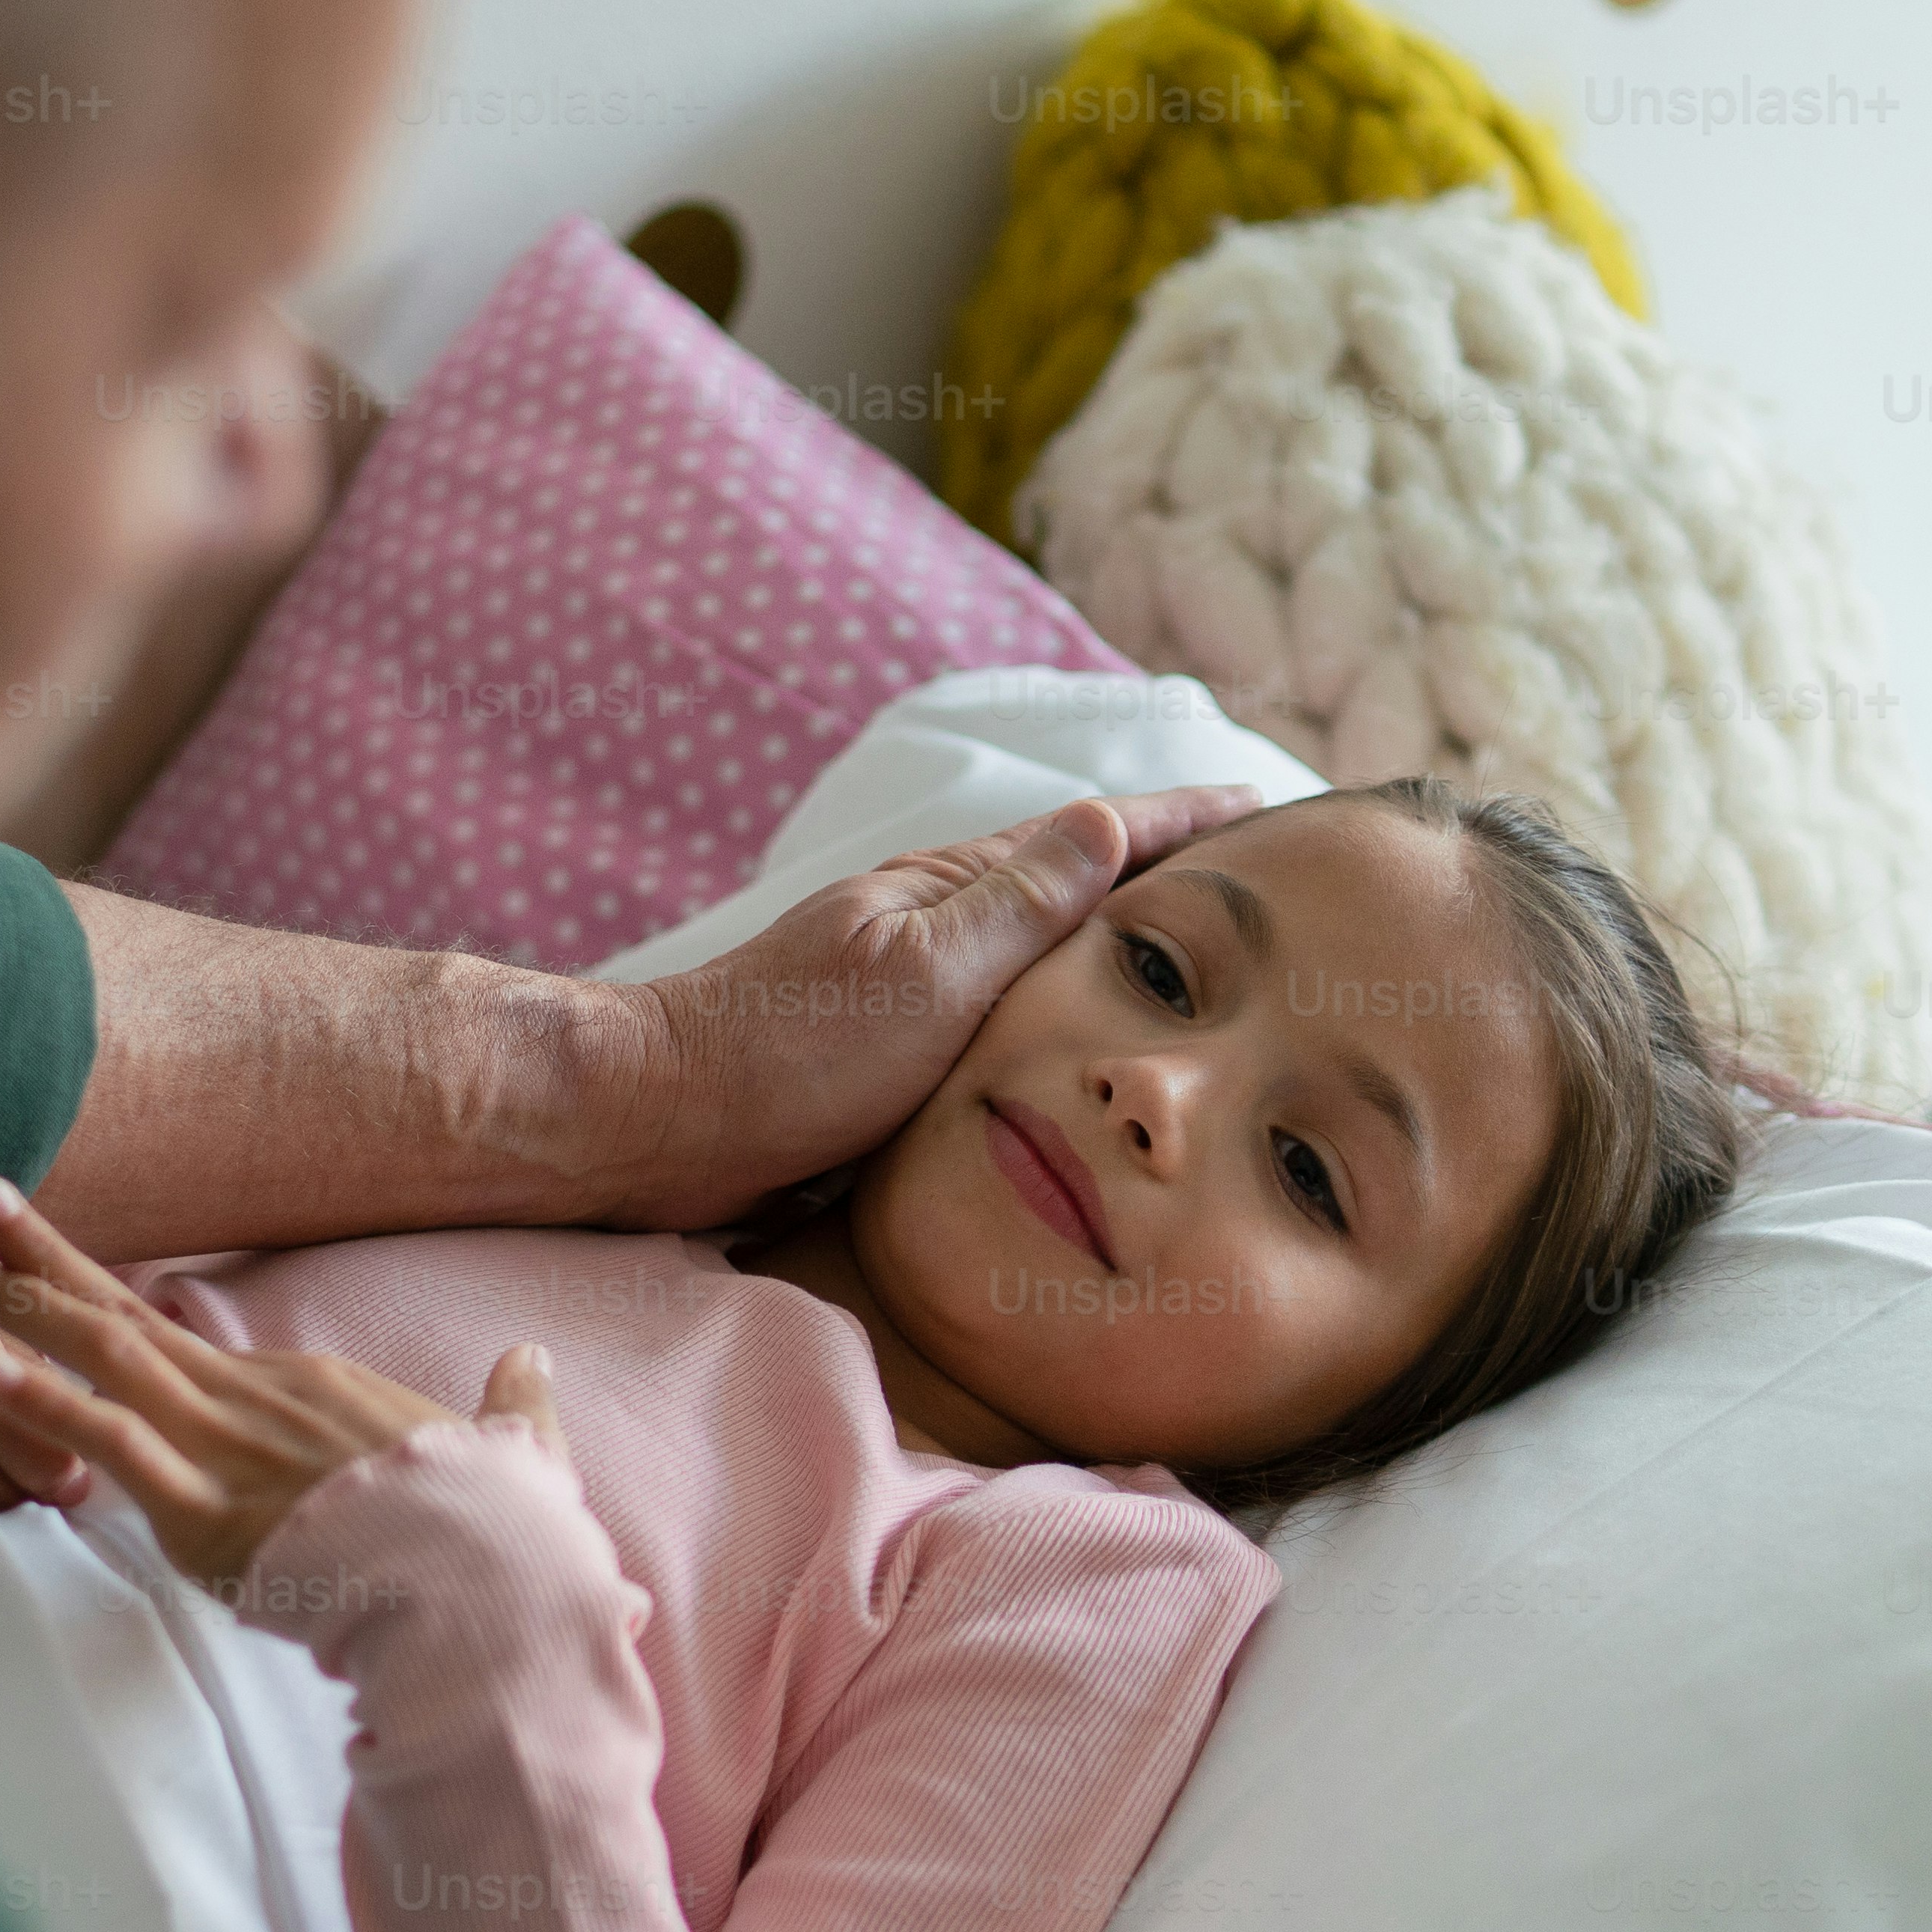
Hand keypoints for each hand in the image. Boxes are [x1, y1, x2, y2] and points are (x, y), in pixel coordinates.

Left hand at [0, 1178, 566, 1585]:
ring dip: (18, 1307)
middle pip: (125, 1313)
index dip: (113, 1298)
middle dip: (42, 1253)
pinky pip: (104, 1444)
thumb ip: (514, 1409)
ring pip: (101, 1355)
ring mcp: (223, 1448)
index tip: (57, 1269)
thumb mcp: (514, 1454)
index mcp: (311, 1387)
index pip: (185, 1336)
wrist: (496, 1585)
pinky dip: (36, 1404)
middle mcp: (254, 1396)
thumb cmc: (506, 1535)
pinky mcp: (201, 1511)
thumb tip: (532, 1366)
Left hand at [598, 787, 1259, 1231]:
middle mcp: (937, 929)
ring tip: (1196, 956)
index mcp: (952, 893)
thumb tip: (1105, 818)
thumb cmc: (787, 1052)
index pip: (1093, 842)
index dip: (1184, 827)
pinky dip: (1059, 1013)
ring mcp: (911, 989)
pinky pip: (1003, 1021)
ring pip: (1041, 960)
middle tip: (1259, 872)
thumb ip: (1019, 905)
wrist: (664, 1124)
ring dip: (1116, 948)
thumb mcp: (925, 972)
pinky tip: (1079, 1042)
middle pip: (1075, 890)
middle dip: (1165, 876)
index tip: (1267, 807)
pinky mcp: (891, 1056)